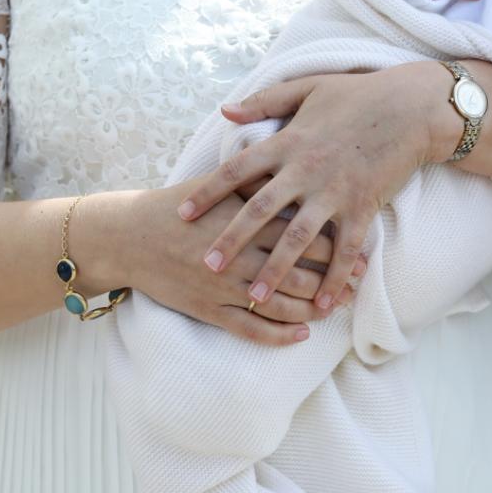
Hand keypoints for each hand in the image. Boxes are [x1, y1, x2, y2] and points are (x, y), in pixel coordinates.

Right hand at [87, 185, 352, 345]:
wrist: (130, 237)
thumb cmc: (178, 206)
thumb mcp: (218, 184)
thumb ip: (256, 176)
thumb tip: (290, 157)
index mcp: (246, 222)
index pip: (302, 233)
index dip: (336, 242)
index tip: (361, 243)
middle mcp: (240, 257)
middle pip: (299, 271)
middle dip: (333, 277)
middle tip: (361, 280)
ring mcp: (225, 288)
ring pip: (279, 305)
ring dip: (312, 309)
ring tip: (335, 308)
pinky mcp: (209, 310)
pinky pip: (250, 329)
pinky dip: (278, 335)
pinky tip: (301, 335)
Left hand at [175, 63, 451, 311]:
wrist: (412, 107)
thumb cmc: (358, 93)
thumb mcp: (308, 87)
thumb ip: (264, 100)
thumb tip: (225, 111)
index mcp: (288, 141)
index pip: (238, 169)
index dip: (208, 192)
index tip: (183, 214)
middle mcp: (306, 169)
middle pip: (259, 210)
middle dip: (231, 240)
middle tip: (206, 266)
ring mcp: (334, 191)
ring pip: (297, 239)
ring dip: (274, 270)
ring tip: (252, 297)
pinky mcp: (362, 207)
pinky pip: (344, 250)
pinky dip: (334, 279)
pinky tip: (323, 305)